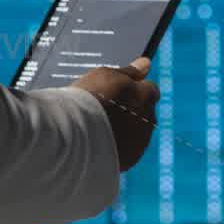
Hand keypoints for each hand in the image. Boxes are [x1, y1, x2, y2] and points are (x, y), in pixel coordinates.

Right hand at [73, 57, 159, 171]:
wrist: (73, 136)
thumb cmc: (88, 100)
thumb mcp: (107, 75)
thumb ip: (130, 71)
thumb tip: (146, 63)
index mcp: (147, 96)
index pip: (149, 88)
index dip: (133, 89)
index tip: (116, 91)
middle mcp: (149, 120)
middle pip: (145, 112)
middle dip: (131, 110)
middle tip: (105, 109)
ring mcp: (140, 142)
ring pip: (136, 133)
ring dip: (125, 130)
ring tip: (98, 127)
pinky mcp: (129, 160)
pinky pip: (127, 151)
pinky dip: (117, 147)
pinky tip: (99, 142)